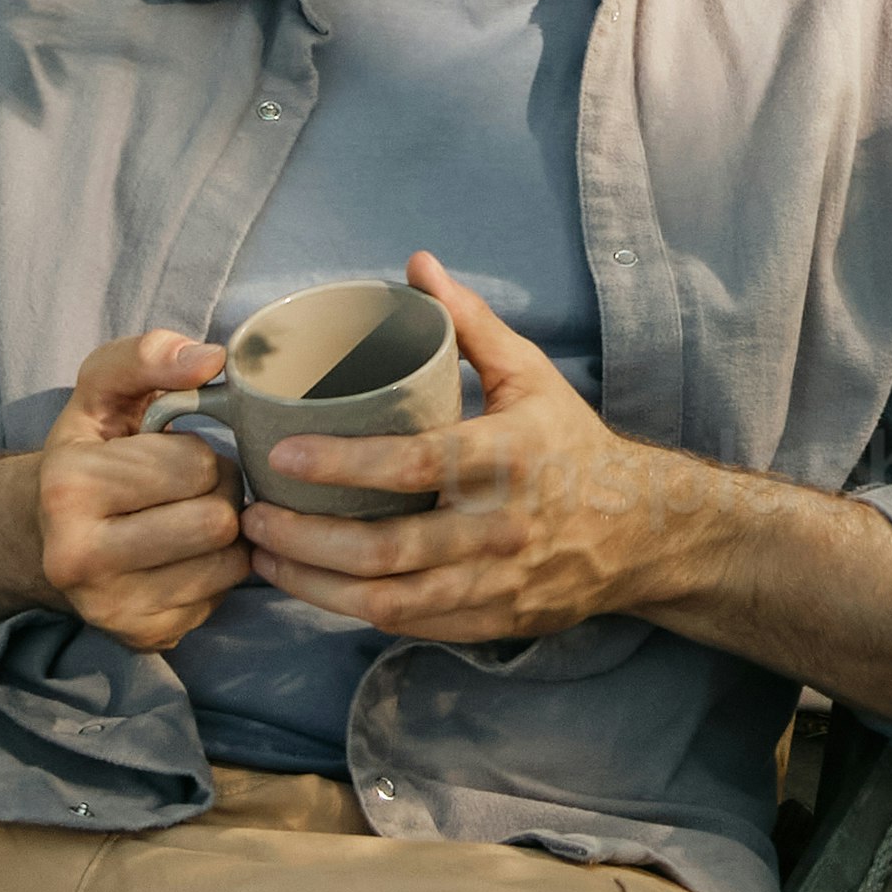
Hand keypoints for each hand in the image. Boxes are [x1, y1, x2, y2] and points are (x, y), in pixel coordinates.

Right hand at [36, 326, 247, 650]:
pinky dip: (216, 572)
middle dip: (220, 495)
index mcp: (68, 488)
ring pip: (228, 563)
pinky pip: (221, 598)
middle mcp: (78, 559)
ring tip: (191, 516)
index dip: (200, 453)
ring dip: (226, 535)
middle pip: (216, 521)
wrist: (50, 534)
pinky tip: (185, 555)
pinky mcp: (143, 638)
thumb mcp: (105, 389)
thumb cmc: (91, 451)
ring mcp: (110, 609)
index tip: (172, 455)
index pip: (195, 467)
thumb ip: (150, 355)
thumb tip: (211, 359)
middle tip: (194, 488)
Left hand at [244, 262, 705, 644]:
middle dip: (306, 541)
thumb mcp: (530, 374)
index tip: (282, 456)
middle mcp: (499, 526)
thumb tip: (417, 264)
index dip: (343, 465)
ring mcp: (493, 582)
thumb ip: (470, 323)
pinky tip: (312, 588)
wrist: (639, 530)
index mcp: (508, 456)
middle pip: (386, 550)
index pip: (415, 465)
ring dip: (313, 586)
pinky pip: (406, 626)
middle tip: (252, 518)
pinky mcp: (488, 621)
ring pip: (387, 602)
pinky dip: (350, 610)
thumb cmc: (570, 443)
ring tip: (263, 559)